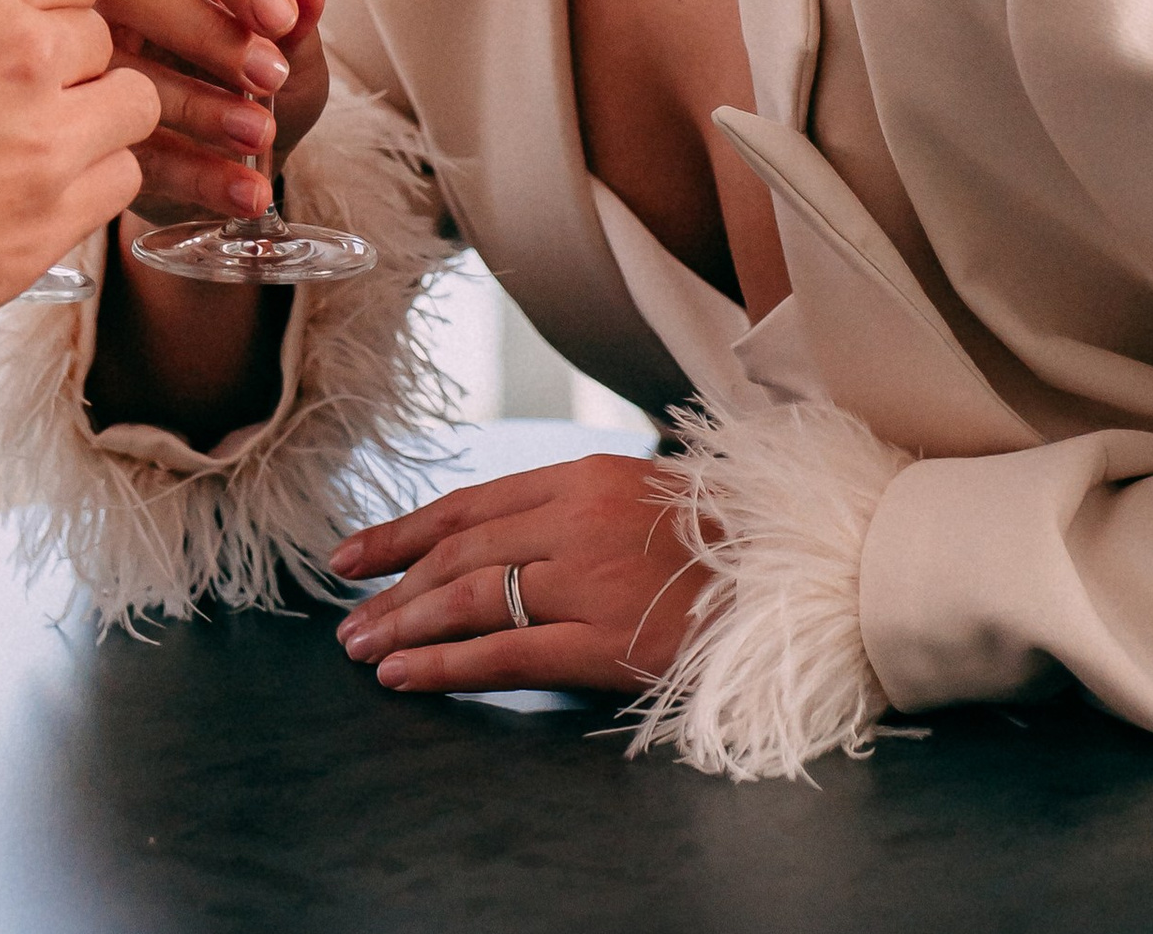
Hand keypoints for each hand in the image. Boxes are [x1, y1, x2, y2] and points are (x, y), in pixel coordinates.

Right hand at [0, 0, 158, 390]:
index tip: (32, 22)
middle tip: (12, 96)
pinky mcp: (51, 213)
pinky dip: (88, 182)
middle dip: (66, 59)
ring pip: (131, 100)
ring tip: (33, 143)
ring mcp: (43, 131)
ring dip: (93, 117)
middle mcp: (17, 42)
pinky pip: (120, 178)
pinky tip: (34, 191)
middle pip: (101, 31)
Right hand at [95, 0, 330, 225]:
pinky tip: (244, 191)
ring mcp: (83, 57)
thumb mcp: (288, 49)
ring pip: (114, 66)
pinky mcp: (82, 128)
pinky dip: (193, 173)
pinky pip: (122, 143)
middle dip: (205, 32)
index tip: (279, 14)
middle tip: (270, 77)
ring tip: (260, 138)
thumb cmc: (255, 79)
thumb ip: (298, 14)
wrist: (229, 162)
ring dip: (197, 105)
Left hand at [330, 453, 704, 693]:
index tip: (354, 553)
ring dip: (405, 622)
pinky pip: (507, 655)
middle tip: (346, 614)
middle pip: (459, 551)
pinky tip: (405, 676)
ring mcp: (588, 580)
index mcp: (585, 476)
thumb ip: (580, 506)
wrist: (806, 574)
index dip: (405, 529)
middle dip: (392, 583)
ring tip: (362, 647)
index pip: (471, 504)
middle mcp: (576, 520)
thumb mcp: (648, 495)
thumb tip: (509, 533)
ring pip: (470, 598)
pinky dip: (446, 665)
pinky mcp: (606, 642)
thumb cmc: (730, 539)